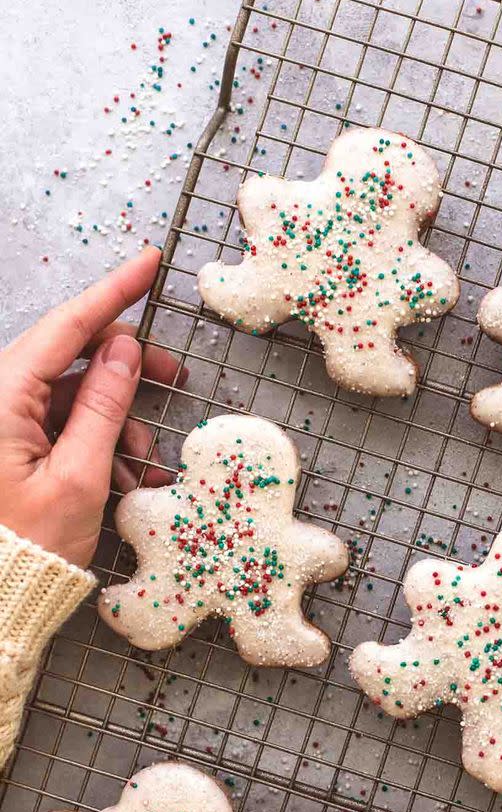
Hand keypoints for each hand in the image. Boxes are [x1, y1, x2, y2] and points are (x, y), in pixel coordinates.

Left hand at [0, 247, 183, 567]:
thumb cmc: (26, 547)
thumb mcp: (78, 478)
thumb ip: (102, 406)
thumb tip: (124, 350)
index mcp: (0, 397)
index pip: (65, 326)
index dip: (112, 292)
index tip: (148, 265)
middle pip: (70, 357)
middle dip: (125, 371)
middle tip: (174, 378)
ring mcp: (4, 422)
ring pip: (72, 395)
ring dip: (116, 423)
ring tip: (140, 468)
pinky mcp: (11, 445)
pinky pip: (62, 425)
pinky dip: (98, 444)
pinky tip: (120, 479)